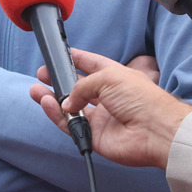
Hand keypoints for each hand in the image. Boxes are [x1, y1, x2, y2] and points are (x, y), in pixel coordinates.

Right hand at [30, 49, 191, 168]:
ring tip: (36, 91)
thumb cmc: (141, 99)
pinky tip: (48, 104)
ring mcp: (101, 117)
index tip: (63, 55)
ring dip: (53, 99)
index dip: (78, 59)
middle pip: (78, 88)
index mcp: (116, 77)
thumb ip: (82, 86)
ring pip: (71, 108)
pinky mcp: (95, 136)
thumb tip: (66, 101)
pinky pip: (71, 126)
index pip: (93, 65)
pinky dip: (57, 116)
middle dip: (60, 81)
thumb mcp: (109, 78)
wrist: (155, 131)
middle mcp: (108, 97)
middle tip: (43, 75)